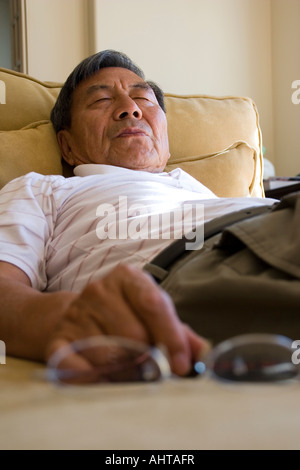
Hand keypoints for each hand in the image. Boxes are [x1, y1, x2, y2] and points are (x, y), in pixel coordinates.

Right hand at [46, 264, 209, 376]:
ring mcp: (76, 313)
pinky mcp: (59, 338)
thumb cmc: (123, 315)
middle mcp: (100, 289)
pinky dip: (92, 379)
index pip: (153, 304)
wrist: (76, 316)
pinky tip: (103, 381)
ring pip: (110, 356)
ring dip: (125, 372)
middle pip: (133, 334)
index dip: (170, 337)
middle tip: (154, 370)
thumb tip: (202, 353)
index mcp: (128, 277)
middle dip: (149, 358)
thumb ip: (178, 332)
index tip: (181, 365)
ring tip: (129, 371)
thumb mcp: (151, 314)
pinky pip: (76, 366)